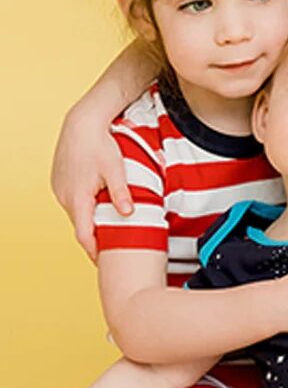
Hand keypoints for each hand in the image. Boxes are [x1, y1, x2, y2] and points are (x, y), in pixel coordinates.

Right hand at [51, 109, 131, 260]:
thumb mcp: (115, 169)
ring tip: (110, 232)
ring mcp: (60, 190)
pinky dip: (85, 210)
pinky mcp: (60, 184)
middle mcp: (64, 197)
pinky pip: (74, 203)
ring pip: (77, 215)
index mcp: (77, 198)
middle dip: (96, 238)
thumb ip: (120, 193)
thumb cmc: (100, 144)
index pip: (84, 235)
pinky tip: (99, 209)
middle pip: (81, 226)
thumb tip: (128, 213)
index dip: (95, 251)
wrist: (82, 123)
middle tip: (114, 250)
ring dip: (91, 223)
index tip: (106, 263)